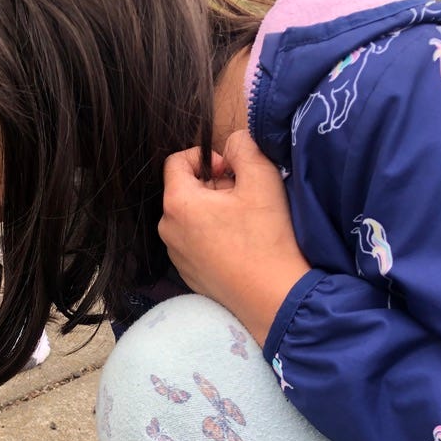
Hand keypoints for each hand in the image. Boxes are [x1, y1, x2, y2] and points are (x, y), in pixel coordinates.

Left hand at [159, 130, 309, 345]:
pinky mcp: (189, 274)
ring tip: (245, 222)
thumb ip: (244, 147)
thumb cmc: (266, 239)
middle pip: (185, 190)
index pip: (176, 161)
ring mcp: (176, 255)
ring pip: (191, 217)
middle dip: (213, 185)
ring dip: (215, 210)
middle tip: (245, 196)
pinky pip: (196, 242)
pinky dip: (214, 235)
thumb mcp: (262, 178)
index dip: (206, 157)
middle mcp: (168, 230)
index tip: (231, 170)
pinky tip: (241, 245)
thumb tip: (234, 142)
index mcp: (178, 203)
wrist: (272, 298)